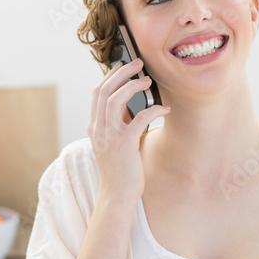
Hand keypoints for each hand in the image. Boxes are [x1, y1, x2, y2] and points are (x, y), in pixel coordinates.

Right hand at [88, 59, 168, 204]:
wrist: (117, 195)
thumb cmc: (120, 169)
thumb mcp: (114, 142)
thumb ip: (119, 123)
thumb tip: (132, 104)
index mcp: (94, 127)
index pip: (96, 93)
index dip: (109, 76)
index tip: (122, 66)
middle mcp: (98, 129)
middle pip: (104, 91)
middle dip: (121, 73)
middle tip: (137, 63)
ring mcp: (109, 137)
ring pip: (115, 100)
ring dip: (132, 85)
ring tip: (147, 79)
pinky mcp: (124, 145)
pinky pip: (138, 119)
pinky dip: (152, 110)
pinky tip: (164, 109)